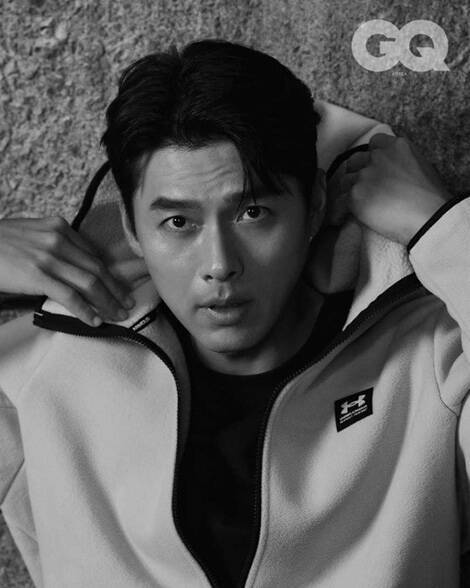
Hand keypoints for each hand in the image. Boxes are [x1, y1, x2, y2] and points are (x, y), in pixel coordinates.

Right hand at [0, 216, 136, 325]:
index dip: (110, 273)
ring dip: (108, 301)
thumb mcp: (30, 235)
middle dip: (116, 289)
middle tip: (127, 303)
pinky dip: (86, 310)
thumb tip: (72, 268)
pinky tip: (94, 319)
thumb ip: (53, 246)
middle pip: (97, 268)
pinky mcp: (37, 274)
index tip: (120, 286)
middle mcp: (58, 238)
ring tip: (118, 314)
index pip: (93, 254)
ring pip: (90, 282)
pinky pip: (70, 296)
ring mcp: (48, 256)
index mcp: (58, 227)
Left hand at [338, 134, 452, 244]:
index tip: (376, 169)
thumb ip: (400, 162)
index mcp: (396, 146)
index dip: (373, 157)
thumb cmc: (432, 199)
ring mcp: (364, 175)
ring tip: (361, 205)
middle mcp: (377, 157)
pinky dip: (345, 209)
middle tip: (367, 190)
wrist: (430, 218)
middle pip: (355, 161)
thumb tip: (389, 171)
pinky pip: (342, 201)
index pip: (374, 143)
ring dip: (351, 191)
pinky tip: (352, 216)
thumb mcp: (421, 167)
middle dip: (358, 173)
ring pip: (346, 181)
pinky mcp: (356, 195)